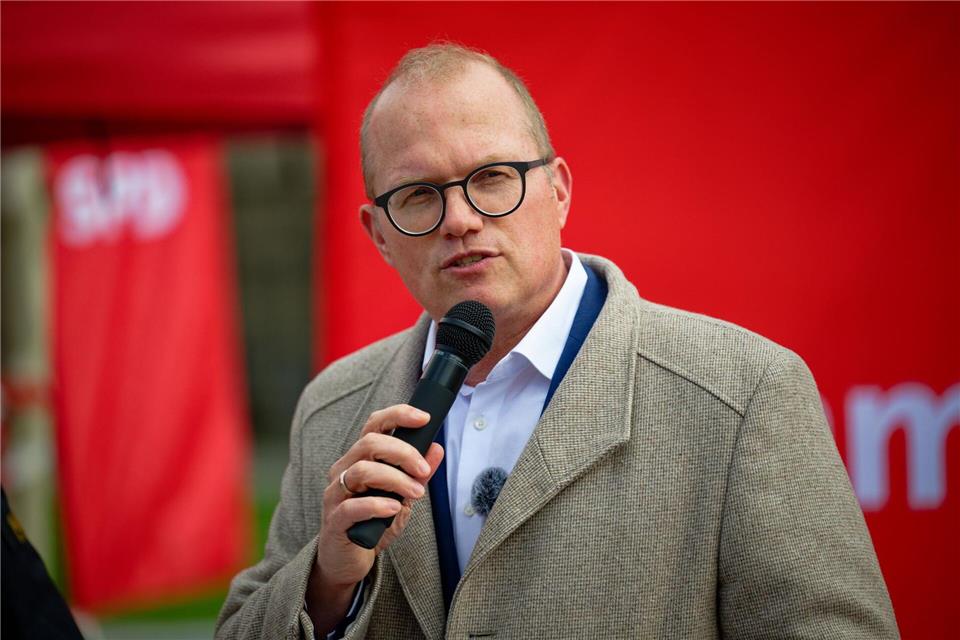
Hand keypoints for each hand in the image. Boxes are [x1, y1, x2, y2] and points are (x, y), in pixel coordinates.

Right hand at [306, 404, 443, 631]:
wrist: (347, 560)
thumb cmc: (371, 524)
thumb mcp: (402, 497)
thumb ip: (417, 474)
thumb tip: (436, 449)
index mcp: (359, 459)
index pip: (374, 425)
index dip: (397, 415)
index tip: (424, 418)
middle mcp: (344, 471)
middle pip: (369, 443)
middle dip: (402, 452)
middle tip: (423, 470)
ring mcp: (336, 495)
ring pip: (361, 470)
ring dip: (395, 479)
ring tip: (415, 493)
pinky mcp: (334, 521)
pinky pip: (351, 507)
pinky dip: (375, 504)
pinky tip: (393, 508)